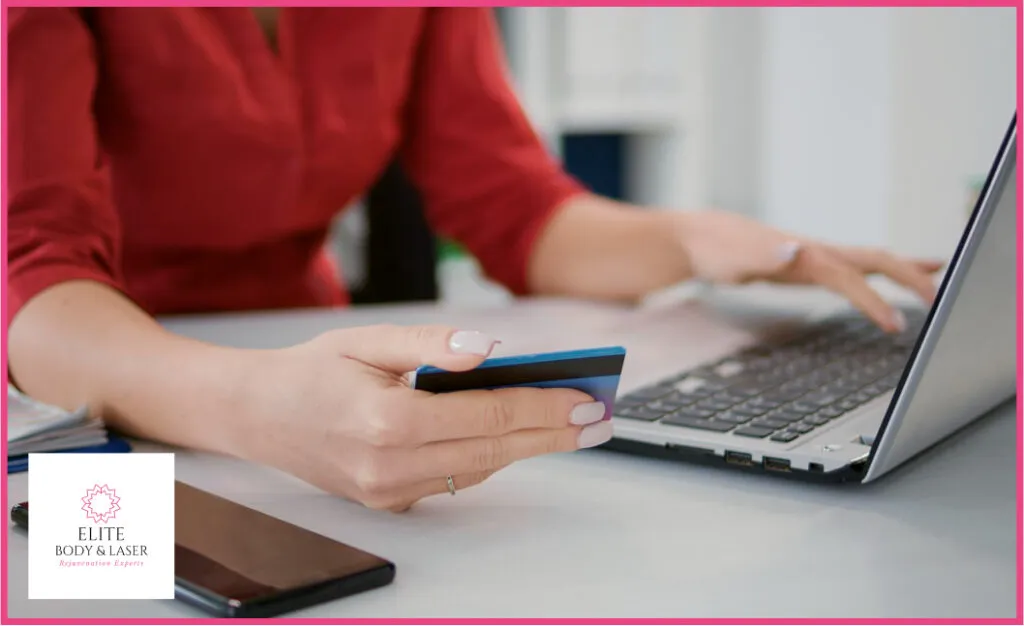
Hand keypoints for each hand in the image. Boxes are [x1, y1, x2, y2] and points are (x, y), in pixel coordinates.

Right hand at [232, 325, 611, 511]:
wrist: (256, 416)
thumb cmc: (311, 370)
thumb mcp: (367, 340)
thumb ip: (431, 346)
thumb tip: (490, 350)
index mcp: (386, 421)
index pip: (488, 414)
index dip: (543, 406)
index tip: (586, 399)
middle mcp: (389, 466)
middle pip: (494, 448)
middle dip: (552, 432)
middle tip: (598, 419)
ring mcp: (388, 492)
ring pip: (479, 468)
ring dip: (526, 445)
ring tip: (568, 425)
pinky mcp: (387, 501)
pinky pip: (454, 478)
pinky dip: (488, 455)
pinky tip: (515, 434)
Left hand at [673, 210, 943, 331]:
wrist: (696, 238)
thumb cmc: (714, 250)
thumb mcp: (733, 257)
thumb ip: (763, 254)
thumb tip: (795, 248)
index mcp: (804, 253)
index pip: (850, 278)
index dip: (875, 302)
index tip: (896, 326)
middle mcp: (815, 250)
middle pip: (875, 259)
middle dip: (911, 275)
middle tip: (944, 297)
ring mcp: (812, 256)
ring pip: (868, 260)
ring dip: (904, 269)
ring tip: (938, 277)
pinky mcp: (805, 265)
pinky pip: (850, 269)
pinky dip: (875, 274)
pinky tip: (881, 281)